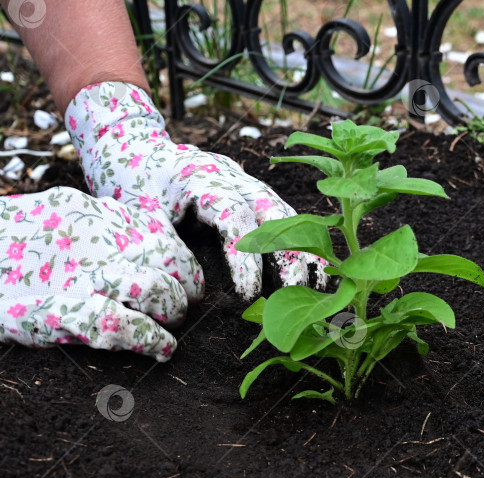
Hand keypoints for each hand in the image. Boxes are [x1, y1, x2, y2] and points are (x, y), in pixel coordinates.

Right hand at [0, 187, 203, 360]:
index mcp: (91, 216)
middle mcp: (91, 242)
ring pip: (153, 287)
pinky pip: (117, 324)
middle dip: (184, 283)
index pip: (158, 232)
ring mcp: (76, 277)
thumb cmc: (8, 246)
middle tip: (182, 303)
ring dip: (171, 308)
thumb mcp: (54, 221)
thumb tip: (139, 248)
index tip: (182, 277)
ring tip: (170, 323)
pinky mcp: (56, 314)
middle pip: (167, 257)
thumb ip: (95, 230)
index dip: (180, 259)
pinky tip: (162, 348)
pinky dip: (149, 339)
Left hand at [65, 82, 327, 299]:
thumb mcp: (136, 217)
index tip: (248, 293)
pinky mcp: (250, 190)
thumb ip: (165, 250)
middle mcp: (231, 174)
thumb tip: (194, 293)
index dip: (244, 255)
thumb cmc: (130, 182)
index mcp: (200, 176)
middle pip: (272, 209)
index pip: (233, 216)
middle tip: (297, 288)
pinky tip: (313, 265)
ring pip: (284, 210)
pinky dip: (299, 238)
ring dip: (303, 245)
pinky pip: (281, 213)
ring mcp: (245, 179)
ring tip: (319, 281)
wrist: (132, 143)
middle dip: (289, 250)